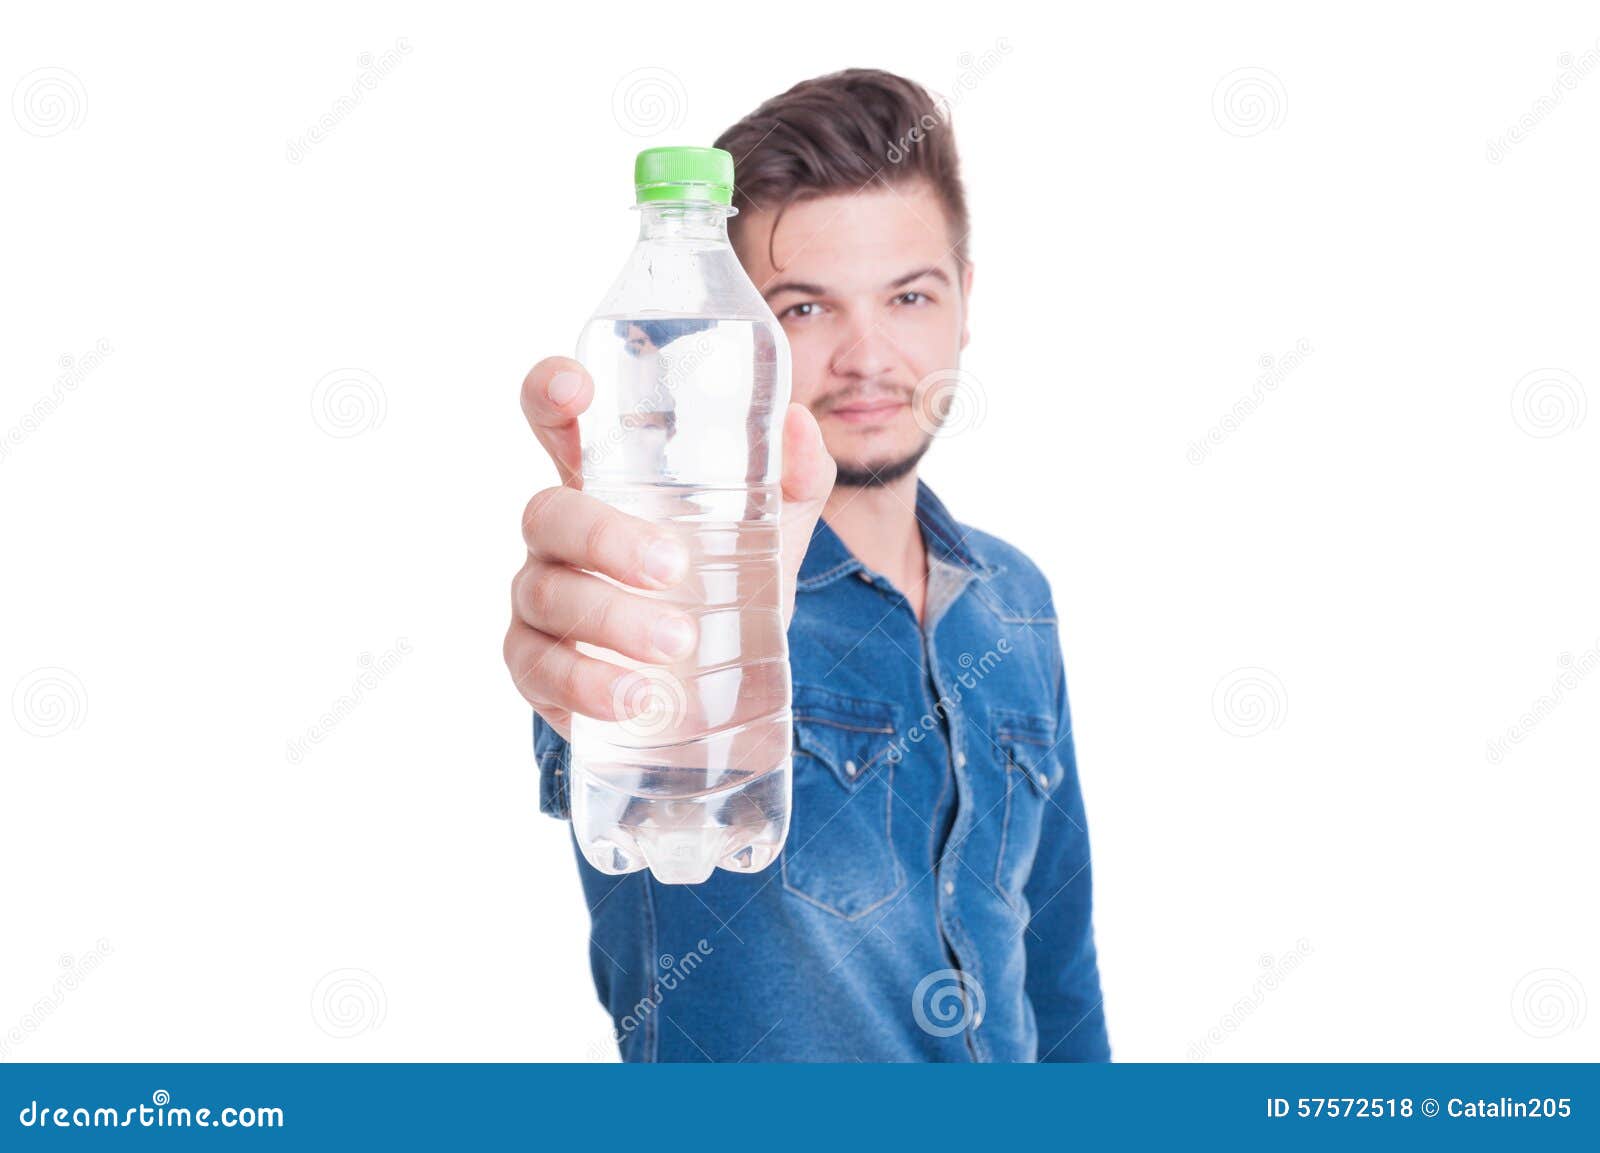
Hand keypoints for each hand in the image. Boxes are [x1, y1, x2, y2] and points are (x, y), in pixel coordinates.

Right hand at [504, 356, 834, 737]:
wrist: (713, 684)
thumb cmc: (723, 582)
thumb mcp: (768, 529)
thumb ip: (793, 477)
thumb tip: (801, 424)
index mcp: (603, 480)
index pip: (553, 420)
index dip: (550, 393)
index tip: (577, 388)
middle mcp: (557, 533)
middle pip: (549, 513)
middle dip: (607, 538)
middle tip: (674, 566)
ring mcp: (538, 600)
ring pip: (548, 595)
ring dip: (613, 620)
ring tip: (679, 646)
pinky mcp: (536, 667)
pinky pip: (543, 672)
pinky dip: (591, 687)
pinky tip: (640, 702)